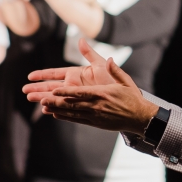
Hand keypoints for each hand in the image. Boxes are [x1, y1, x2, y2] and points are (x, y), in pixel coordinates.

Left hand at [23, 40, 156, 133]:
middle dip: (55, 102)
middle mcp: (97, 105)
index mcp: (103, 93)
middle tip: (41, 99)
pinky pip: (77, 119)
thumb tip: (109, 58)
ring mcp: (95, 115)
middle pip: (72, 104)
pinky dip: (65, 117)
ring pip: (72, 112)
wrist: (140, 118)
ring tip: (43, 106)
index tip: (54, 90)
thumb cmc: (133, 97)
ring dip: (57, 109)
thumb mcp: (126, 81)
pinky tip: (55, 115)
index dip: (66, 92)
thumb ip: (115, 69)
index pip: (81, 93)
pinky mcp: (96, 122)